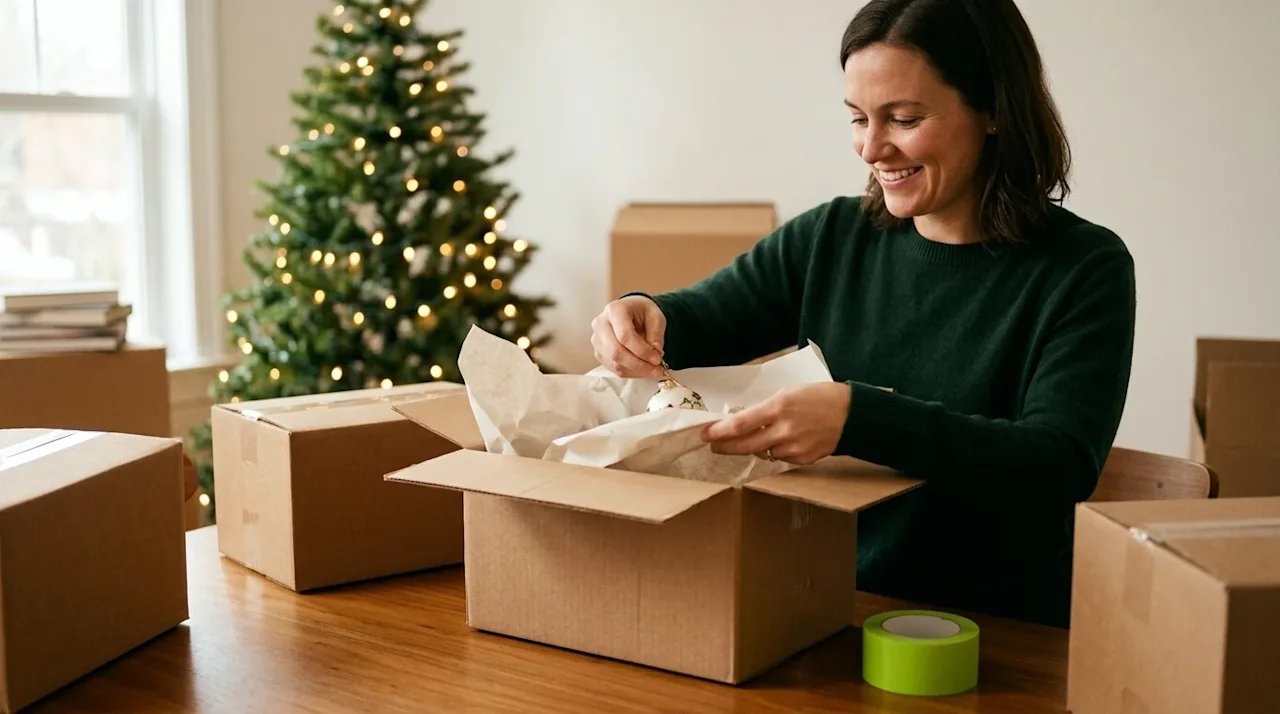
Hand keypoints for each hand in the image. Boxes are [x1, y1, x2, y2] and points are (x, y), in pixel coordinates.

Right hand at [590, 295, 666, 377]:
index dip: (642, 351)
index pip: (625, 336)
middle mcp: (601, 324)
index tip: (657, 359)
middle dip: (639, 364)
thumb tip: (655, 353)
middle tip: (657, 369)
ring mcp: (597, 339)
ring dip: (636, 370)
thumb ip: (656, 335)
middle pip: (616, 352)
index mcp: (615, 310)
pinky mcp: (598, 352)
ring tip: (652, 369)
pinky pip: (614, 368)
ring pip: (615, 363)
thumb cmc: (642, 312)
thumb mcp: (656, 317)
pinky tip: (643, 369)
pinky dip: (631, 372)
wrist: (631, 311)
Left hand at [701, 382, 850, 464]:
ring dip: (754, 447)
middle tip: (715, 445)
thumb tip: (743, 422)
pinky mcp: (804, 459)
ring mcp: (794, 447)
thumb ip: (765, 409)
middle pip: (746, 445)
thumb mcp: (788, 393)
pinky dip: (776, 451)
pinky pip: (780, 458)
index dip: (720, 432)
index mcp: (779, 407)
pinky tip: (782, 440)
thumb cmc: (818, 397)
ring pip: (762, 453)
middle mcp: (784, 430)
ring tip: (755, 438)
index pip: (741, 424)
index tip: (706, 434)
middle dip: (726, 446)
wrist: (850, 413)